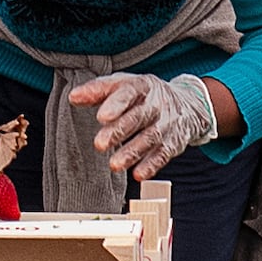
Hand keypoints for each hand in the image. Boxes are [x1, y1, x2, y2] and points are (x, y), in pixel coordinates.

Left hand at [70, 70, 224, 181]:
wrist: (188, 105)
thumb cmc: (144, 95)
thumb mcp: (123, 85)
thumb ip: (98, 91)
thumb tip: (73, 97)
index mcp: (142, 86)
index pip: (129, 92)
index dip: (116, 104)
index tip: (101, 117)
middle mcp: (156, 104)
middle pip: (138, 117)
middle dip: (119, 131)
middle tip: (99, 144)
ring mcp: (166, 124)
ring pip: (150, 138)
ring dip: (132, 152)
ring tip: (114, 165)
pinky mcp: (173, 143)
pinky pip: (163, 155)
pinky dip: (151, 165)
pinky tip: (138, 175)